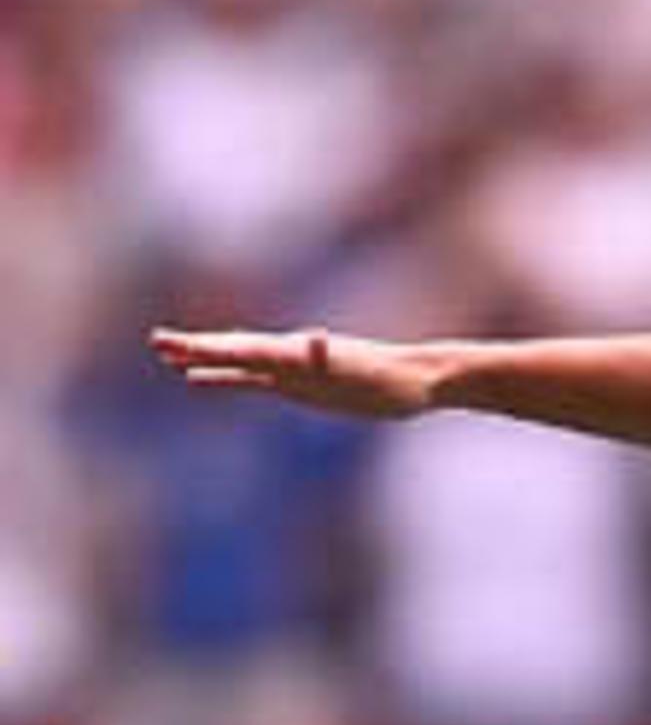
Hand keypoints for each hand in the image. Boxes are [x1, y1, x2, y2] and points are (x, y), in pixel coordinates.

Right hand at [148, 324, 440, 418]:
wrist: (418, 379)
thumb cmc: (398, 379)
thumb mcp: (370, 373)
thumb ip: (341, 359)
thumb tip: (317, 339)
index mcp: (303, 353)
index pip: (250, 351)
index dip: (215, 351)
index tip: (182, 347)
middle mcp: (292, 356)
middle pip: (237, 351)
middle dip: (198, 349)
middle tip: (158, 341)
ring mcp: (292, 369)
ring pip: (237, 362)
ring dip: (202, 359)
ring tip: (165, 355)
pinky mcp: (297, 385)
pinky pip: (251, 381)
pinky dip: (223, 379)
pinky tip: (194, 380)